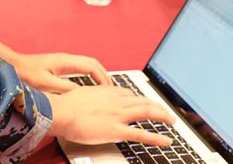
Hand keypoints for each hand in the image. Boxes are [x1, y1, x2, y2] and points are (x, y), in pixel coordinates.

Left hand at [7, 52, 111, 93]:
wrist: (12, 66)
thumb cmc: (25, 74)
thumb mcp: (46, 84)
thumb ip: (64, 88)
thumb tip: (81, 95)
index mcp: (65, 61)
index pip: (91, 66)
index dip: (103, 78)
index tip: (109, 90)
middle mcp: (66, 59)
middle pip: (92, 63)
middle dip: (104, 75)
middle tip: (112, 90)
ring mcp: (62, 62)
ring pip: (87, 66)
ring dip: (97, 75)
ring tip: (105, 89)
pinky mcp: (58, 67)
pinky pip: (80, 69)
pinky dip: (89, 76)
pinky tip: (88, 88)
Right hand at [48, 86, 173, 145]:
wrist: (60, 111)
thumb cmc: (65, 105)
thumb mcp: (81, 94)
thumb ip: (91, 97)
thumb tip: (90, 100)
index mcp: (107, 91)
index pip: (129, 93)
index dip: (139, 99)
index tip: (144, 102)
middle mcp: (116, 100)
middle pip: (143, 100)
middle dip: (157, 105)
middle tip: (165, 111)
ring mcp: (118, 115)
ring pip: (147, 112)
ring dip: (163, 116)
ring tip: (172, 121)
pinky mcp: (117, 130)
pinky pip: (142, 134)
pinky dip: (157, 137)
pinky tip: (167, 140)